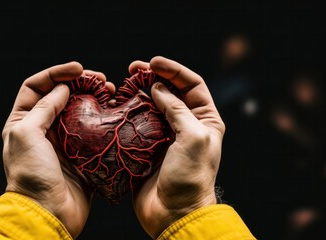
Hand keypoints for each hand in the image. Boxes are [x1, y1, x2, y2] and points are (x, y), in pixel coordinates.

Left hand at [1, 62, 112, 237]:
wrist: (48, 213)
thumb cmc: (31, 174)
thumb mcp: (27, 134)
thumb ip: (44, 108)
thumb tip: (63, 89)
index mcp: (23, 122)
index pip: (36, 87)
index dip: (56, 73)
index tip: (79, 69)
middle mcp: (43, 129)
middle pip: (61, 96)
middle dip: (80, 83)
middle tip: (100, 79)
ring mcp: (64, 142)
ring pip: (80, 111)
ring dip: (95, 98)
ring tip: (111, 91)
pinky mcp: (82, 155)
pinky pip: (94, 131)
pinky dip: (104, 119)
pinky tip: (113, 113)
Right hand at [131, 56, 225, 237]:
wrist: (173, 213)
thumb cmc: (190, 177)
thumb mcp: (193, 137)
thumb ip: (176, 109)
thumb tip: (158, 88)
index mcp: (205, 120)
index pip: (192, 85)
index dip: (174, 70)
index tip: (153, 62)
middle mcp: (186, 124)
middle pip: (170, 91)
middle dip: (154, 76)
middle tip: (134, 68)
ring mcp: (165, 135)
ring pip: (152, 104)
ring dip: (139, 91)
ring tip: (125, 81)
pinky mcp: (146, 146)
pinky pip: (138, 122)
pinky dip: (129, 111)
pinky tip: (120, 103)